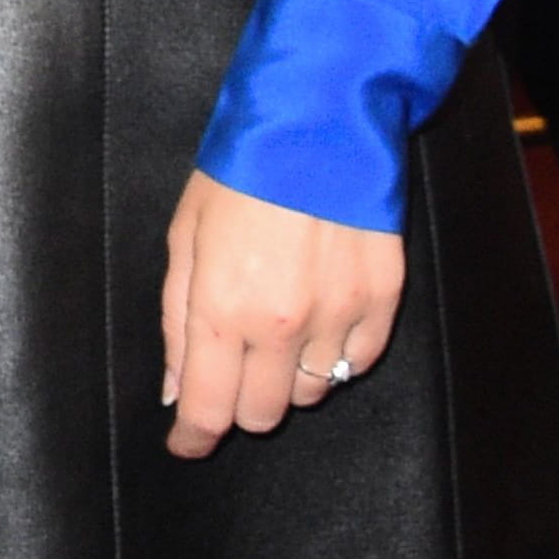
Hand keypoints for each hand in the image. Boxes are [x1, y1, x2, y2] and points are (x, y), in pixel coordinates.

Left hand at [160, 169, 402, 458]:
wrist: (317, 117)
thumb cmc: (240, 168)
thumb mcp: (185, 233)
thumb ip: (177, 318)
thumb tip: (176, 390)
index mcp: (223, 306)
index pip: (209, 409)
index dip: (194, 436)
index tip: (187, 442)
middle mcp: (282, 324)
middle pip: (260, 414)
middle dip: (238, 398)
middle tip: (233, 360)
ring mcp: (338, 316)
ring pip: (310, 393)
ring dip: (287, 373)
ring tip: (279, 319)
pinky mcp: (381, 301)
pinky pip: (358, 363)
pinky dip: (336, 352)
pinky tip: (320, 311)